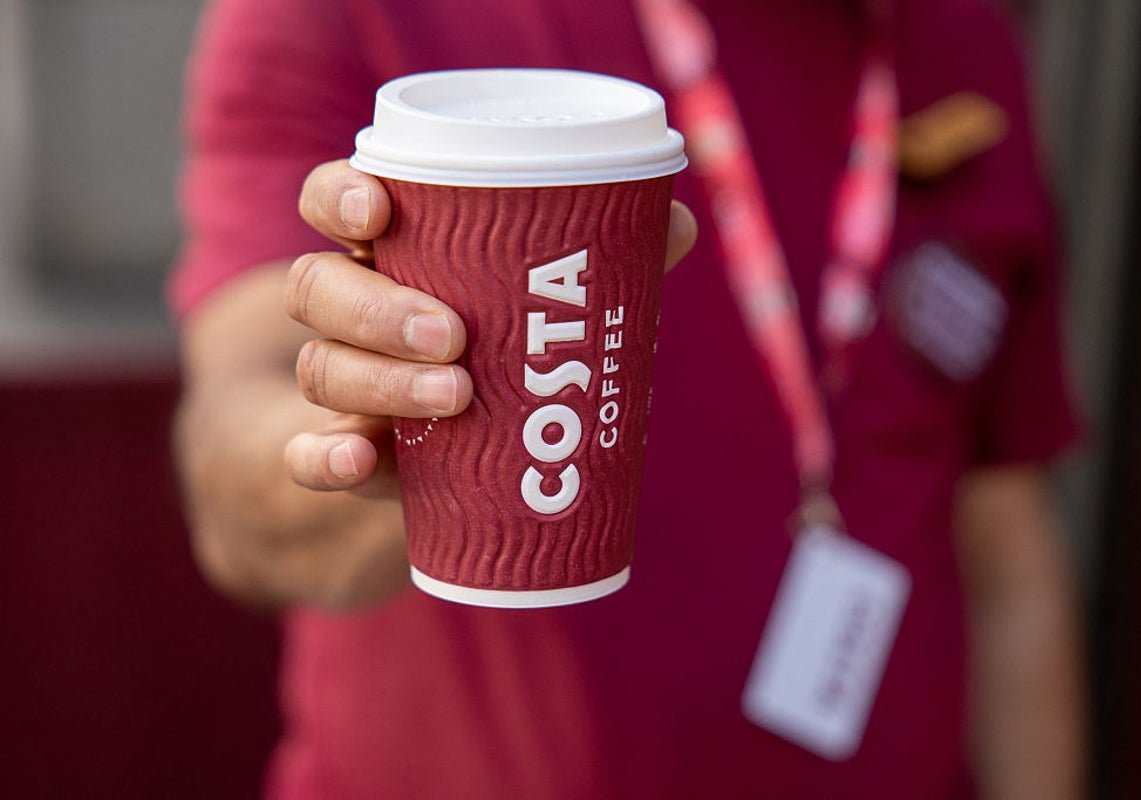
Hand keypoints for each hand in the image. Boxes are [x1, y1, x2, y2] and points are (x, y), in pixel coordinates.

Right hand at [283, 159, 697, 491]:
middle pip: (318, 286)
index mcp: (394, 255)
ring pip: (320, 367)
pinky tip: (359, 458)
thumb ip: (607, 262)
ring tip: (456, 395)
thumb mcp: (553, 307)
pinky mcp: (349, 452)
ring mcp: (345, 384)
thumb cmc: (514, 352)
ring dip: (380, 380)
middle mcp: (354, 312)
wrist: (470, 453)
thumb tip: (679, 223)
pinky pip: (305, 456)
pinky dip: (323, 459)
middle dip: (378, 306)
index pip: (335, 205)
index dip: (340, 198)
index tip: (378, 210)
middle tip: (453, 334)